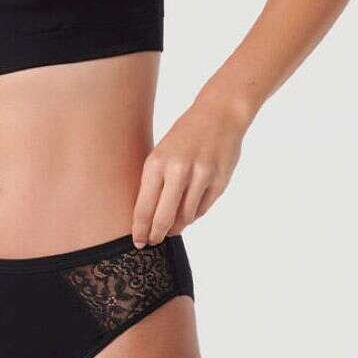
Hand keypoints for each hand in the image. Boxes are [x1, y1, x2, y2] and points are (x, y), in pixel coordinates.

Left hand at [131, 97, 250, 246]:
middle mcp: (178, 170)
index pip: (144, 207)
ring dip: (177, 227)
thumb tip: (148, 219)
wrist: (219, 114)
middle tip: (153, 242)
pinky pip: (202, 209)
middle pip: (164, 217)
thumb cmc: (184, 137)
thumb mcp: (160, 153)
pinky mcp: (219, 181)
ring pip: (186, 217)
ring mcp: (201, 176)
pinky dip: (193, 215)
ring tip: (171, 229)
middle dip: (157, 234)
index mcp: (156, 163)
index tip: (138, 242)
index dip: (140, 229)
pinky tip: (188, 213)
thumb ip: (155, 183)